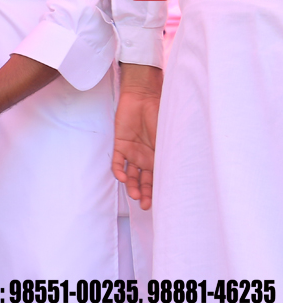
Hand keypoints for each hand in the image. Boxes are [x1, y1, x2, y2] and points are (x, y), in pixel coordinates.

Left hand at [112, 65, 161, 209]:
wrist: (143, 96)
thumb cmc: (160, 114)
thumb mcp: (170, 137)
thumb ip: (173, 153)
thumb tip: (186, 174)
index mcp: (161, 157)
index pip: (160, 179)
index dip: (159, 192)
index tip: (161, 204)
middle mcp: (147, 158)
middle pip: (145, 181)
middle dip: (144, 194)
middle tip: (145, 205)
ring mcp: (133, 152)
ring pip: (131, 175)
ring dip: (132, 186)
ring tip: (133, 195)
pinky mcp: (120, 145)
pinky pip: (117, 162)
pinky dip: (118, 171)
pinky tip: (122, 178)